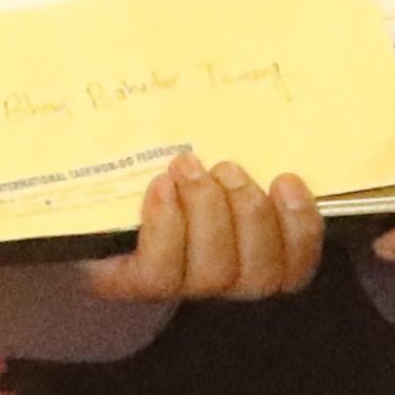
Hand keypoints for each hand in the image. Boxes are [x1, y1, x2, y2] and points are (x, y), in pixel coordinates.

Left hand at [83, 159, 326, 304]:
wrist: (93, 219)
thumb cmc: (167, 185)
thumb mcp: (210, 170)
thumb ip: (237, 162)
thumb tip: (277, 105)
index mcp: (257, 257)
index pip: (296, 266)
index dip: (302, 229)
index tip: (287, 179)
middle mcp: (225, 283)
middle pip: (260, 273)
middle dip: (249, 213)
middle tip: (227, 167)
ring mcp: (183, 290)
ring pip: (215, 273)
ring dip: (206, 212)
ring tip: (187, 167)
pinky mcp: (138, 286)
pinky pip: (161, 271)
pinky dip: (166, 225)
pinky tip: (160, 188)